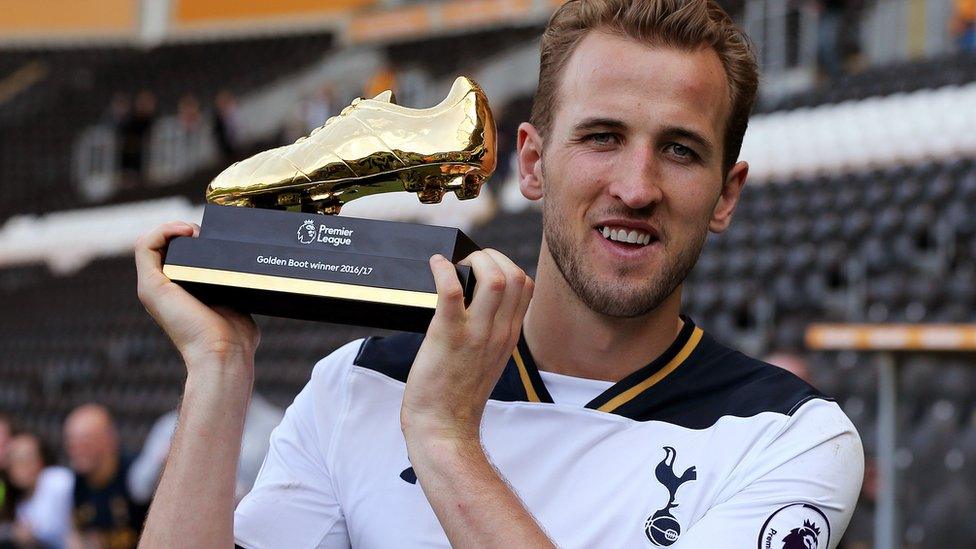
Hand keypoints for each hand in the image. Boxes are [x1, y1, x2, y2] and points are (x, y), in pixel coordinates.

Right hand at [134, 221, 258, 377]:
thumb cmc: (235, 337)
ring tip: (196, 232)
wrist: (224, 353)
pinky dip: (162, 230)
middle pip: (162, 245)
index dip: (191, 239)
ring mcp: (153, 288)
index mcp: (179, 293)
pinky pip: (143, 245)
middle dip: (185, 231)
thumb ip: (233, 289)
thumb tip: (247, 274)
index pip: (173, 255)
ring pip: (149, 242)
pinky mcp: (151, 286)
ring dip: (173, 228)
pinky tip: (186, 231)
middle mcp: (162, 290)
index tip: (214, 238)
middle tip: (207, 235)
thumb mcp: (235, 302)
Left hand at [401, 249, 532, 443]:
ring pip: (494, 278)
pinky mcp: (448, 336)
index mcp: (509, 335)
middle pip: (515, 275)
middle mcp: (499, 332)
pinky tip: (435, 266)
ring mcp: (476, 334)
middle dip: (491, 256)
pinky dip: (443, 271)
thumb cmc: (456, 395)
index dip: (506, 265)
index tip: (482, 267)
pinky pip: (452, 292)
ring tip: (453, 264)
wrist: (443, 428)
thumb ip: (489, 333)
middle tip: (466, 262)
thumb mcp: (487, 360)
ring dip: (474, 260)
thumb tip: (475, 307)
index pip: (526, 285)